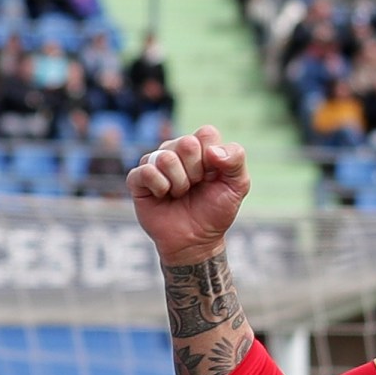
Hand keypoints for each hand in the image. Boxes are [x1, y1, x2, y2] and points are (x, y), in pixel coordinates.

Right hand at [127, 126, 249, 265]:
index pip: (206, 133)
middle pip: (186, 144)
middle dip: (196, 172)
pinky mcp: (138, 178)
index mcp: (200, 147)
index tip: (213, 177)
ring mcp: (155, 162)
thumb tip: (213, 151)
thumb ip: (236, 160)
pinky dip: (160, 188)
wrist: (196, 241)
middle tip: (195, 186)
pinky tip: (163, 196)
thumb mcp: (237, 186)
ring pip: (166, 158)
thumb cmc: (215, 211)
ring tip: (180, 194)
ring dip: (179, 184)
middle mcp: (176, 150)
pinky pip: (147, 172)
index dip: (213, 158)